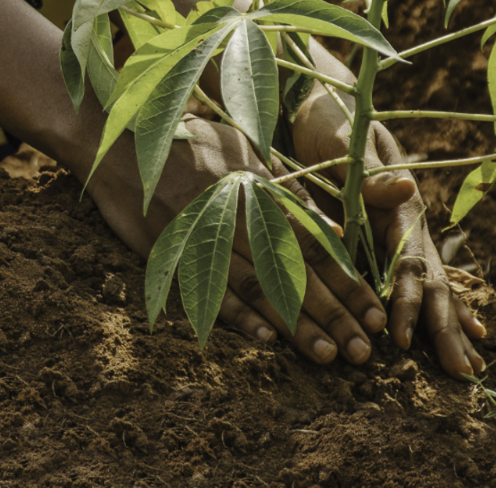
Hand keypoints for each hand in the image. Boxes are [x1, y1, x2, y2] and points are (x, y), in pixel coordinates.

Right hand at [86, 116, 390, 364]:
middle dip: (333, 311)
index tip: (372, 311)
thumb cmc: (189, 141)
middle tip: (364, 350)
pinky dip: (237, 313)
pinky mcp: (174, 249)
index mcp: (260, 187)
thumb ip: (286, 187)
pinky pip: (208, 285)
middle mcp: (239, 212)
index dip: (346, 280)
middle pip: (294, 269)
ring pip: (258, 284)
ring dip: (294, 323)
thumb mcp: (244, 148)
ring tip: (327, 355)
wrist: (123, 144)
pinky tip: (266, 339)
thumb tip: (329, 229)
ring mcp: (206, 232)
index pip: (313, 242)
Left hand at [292, 81, 486, 379]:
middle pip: (431, 278)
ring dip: (448, 323)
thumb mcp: (346, 139)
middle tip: (463, 374)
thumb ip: (371, 170)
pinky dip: (437, 303)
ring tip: (469, 365)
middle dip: (445, 326)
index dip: (410, 299)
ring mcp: (402, 227)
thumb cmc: (331, 120)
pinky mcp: (388, 231)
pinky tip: (460, 327)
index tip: (404, 338)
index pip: (408, 259)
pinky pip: (415, 274)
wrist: (326, 104)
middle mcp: (407, 218)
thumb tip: (409, 188)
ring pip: (431, 281)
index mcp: (398, 201)